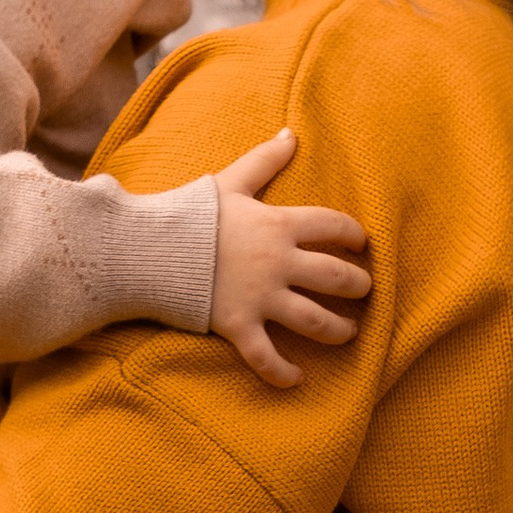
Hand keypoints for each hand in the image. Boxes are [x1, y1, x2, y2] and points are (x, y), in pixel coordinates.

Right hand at [207, 127, 370, 390]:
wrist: (148, 247)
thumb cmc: (189, 213)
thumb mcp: (230, 181)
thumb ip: (264, 160)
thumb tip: (292, 133)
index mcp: (277, 225)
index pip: (333, 226)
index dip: (354, 234)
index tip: (362, 243)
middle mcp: (277, 263)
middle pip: (336, 278)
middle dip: (359, 286)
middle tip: (364, 290)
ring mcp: (259, 297)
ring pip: (315, 321)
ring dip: (339, 330)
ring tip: (349, 332)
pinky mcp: (238, 326)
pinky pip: (267, 358)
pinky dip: (283, 373)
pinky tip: (298, 379)